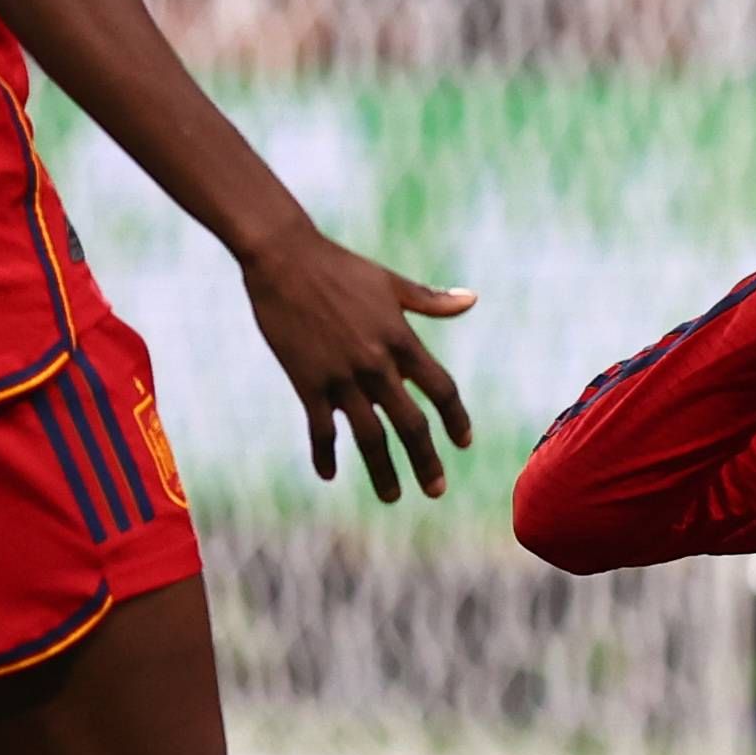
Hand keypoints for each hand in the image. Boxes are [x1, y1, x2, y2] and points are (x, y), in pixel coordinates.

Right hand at [243, 227, 474, 502]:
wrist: (283, 258)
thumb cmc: (339, 267)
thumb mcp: (390, 283)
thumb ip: (430, 300)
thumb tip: (472, 299)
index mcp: (401, 338)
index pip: (441, 388)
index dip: (456, 419)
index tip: (464, 443)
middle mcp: (376, 363)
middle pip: (411, 424)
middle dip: (426, 461)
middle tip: (436, 490)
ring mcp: (341, 376)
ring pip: (370, 437)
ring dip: (383, 471)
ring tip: (392, 496)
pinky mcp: (307, 382)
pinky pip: (320, 429)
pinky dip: (325, 454)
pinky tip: (329, 474)